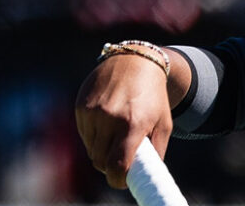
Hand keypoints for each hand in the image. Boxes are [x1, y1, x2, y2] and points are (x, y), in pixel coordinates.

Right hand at [74, 54, 173, 189]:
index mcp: (133, 124)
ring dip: (102, 150)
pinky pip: (83, 135)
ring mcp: (92, 112)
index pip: (117, 166)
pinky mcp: (80, 107)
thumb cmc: (153, 98)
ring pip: (91, 150)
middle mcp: (110, 118)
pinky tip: (106, 122)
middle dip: (110, 166)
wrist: (136, 62)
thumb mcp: (164, 124)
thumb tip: (145, 177)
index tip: (123, 181)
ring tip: (117, 135)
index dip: (118, 179)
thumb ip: (156, 153)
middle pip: (101, 161)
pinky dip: (94, 136)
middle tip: (121, 160)